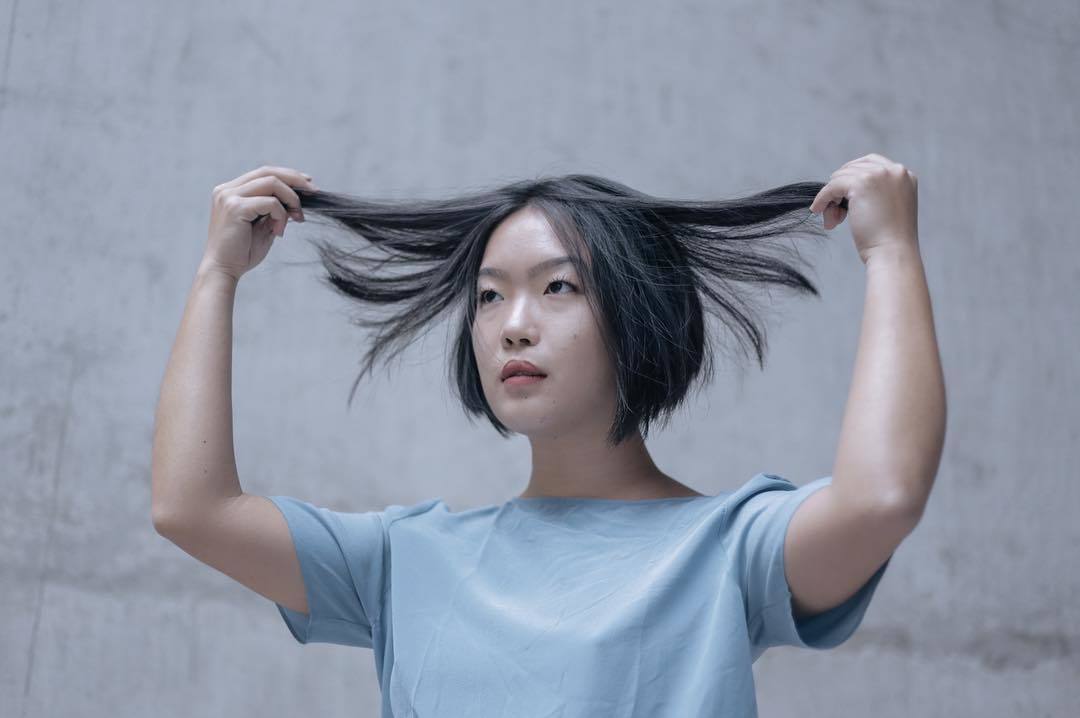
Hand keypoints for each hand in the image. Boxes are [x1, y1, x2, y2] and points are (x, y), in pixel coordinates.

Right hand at [200, 165, 317, 280]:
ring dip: (291, 199)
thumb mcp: (263, 226)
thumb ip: (275, 210)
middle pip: (268, 172)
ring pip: (272, 183)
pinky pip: (270, 202)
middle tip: (314, 192)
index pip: (264, 173)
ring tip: (297, 218)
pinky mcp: (235, 208)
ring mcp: (229, 197)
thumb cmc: (242, 252)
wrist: (223, 270)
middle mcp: (227, 190)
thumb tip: (296, 200)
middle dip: (295, 179)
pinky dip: (281, 215)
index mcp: (231, 191)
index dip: (288, 176)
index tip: (308, 185)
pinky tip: (279, 231)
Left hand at [809, 153, 918, 263]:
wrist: (893, 253)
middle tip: (835, 210)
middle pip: (854, 168)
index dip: (852, 178)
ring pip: (841, 177)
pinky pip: (832, 186)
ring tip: (833, 218)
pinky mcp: (862, 182)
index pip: (871, 164)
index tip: (842, 195)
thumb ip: (874, 194)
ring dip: (832, 197)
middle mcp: (894, 170)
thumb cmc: (889, 240)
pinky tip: (818, 210)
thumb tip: (841, 191)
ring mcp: (879, 174)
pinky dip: (823, 198)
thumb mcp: (888, 208)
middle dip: (841, 188)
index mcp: (904, 176)